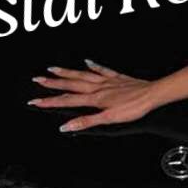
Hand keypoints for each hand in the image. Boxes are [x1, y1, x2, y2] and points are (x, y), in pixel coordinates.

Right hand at [27, 58, 156, 131]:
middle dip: (52, 83)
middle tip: (37, 79)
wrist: (151, 94)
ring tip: (53, 68)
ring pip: (81, 75)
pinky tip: (87, 61)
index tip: (35, 100)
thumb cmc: (133, 107)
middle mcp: (97, 87)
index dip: (49, 101)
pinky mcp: (116, 78)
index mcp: (94, 98)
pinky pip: (101, 70)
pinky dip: (93, 66)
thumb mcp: (109, 119)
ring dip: (66, 72)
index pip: (66, 101)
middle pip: (70, 85)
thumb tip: (67, 126)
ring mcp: (106, 81)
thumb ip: (86, 121)